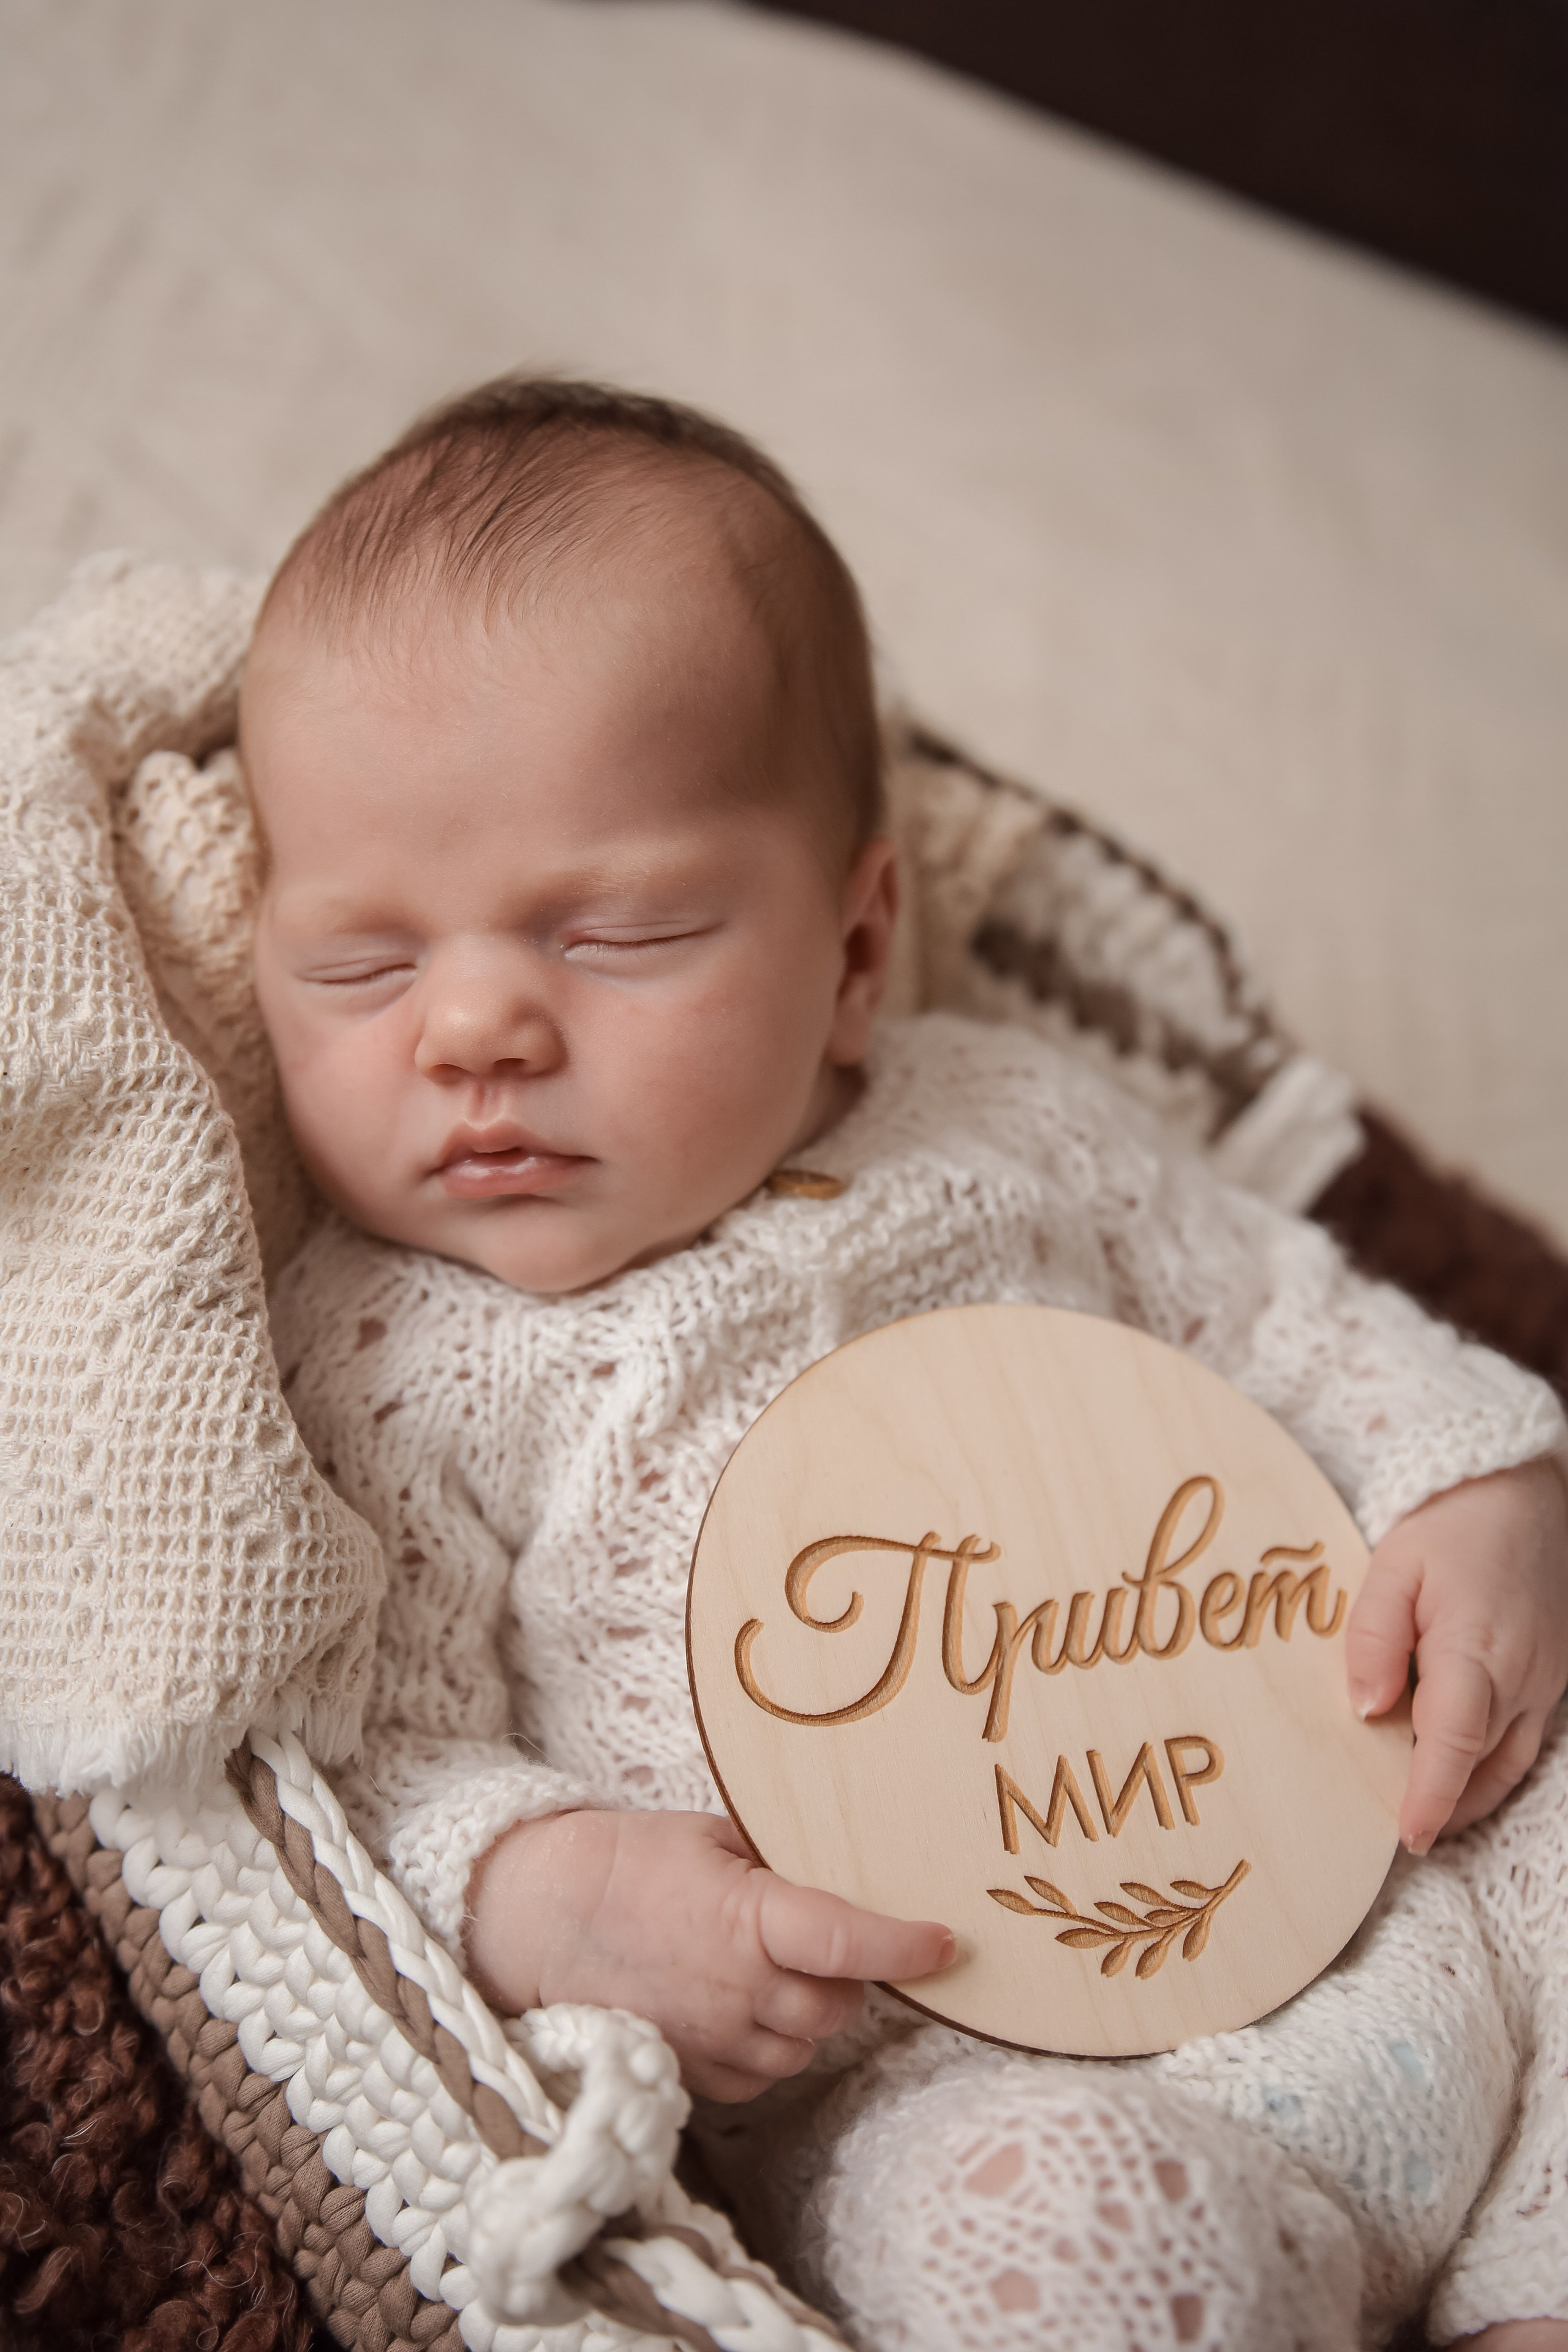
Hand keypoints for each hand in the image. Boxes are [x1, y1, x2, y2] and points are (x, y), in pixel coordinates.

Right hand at [464, 1807, 954, 2100]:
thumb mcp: (712, 1837)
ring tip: (772, 1968)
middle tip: (827, 1940)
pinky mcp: (693, 2074)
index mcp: (748, 1918)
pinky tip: (739, 2001)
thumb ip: (778, 1864)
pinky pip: (761, 2073)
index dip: (906, 1946)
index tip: (947, 1942)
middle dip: (848, 1977)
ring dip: (809, 2013)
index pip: (849, 1940)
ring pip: (805, 2046)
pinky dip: (767, 2044)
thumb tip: (840, 1872)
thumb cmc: (629, 1862)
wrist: (541, 1916)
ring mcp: (715, 2039)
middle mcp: (739, 1989)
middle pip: (839, 2004)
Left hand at [1347, 1456, 1567, 1852]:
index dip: (1430, 1795)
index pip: (1454, 1741)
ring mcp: (1546, 1681)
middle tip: (1395, 1834)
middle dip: (1442, 1806)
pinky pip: (1527, 1741)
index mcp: (1477, 1650)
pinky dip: (1492, 1768)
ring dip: (1470, 1797)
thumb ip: (1374, 1638)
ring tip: (1424, 1817)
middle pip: (1481, 1764)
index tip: (1408, 1836)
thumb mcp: (1395, 1566)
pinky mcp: (1553, 1677)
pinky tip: (1458, 1771)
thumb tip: (1366, 1708)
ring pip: (1510, 1763)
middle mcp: (1522, 1677)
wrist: (1524, 1490)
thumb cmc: (1453, 1524)